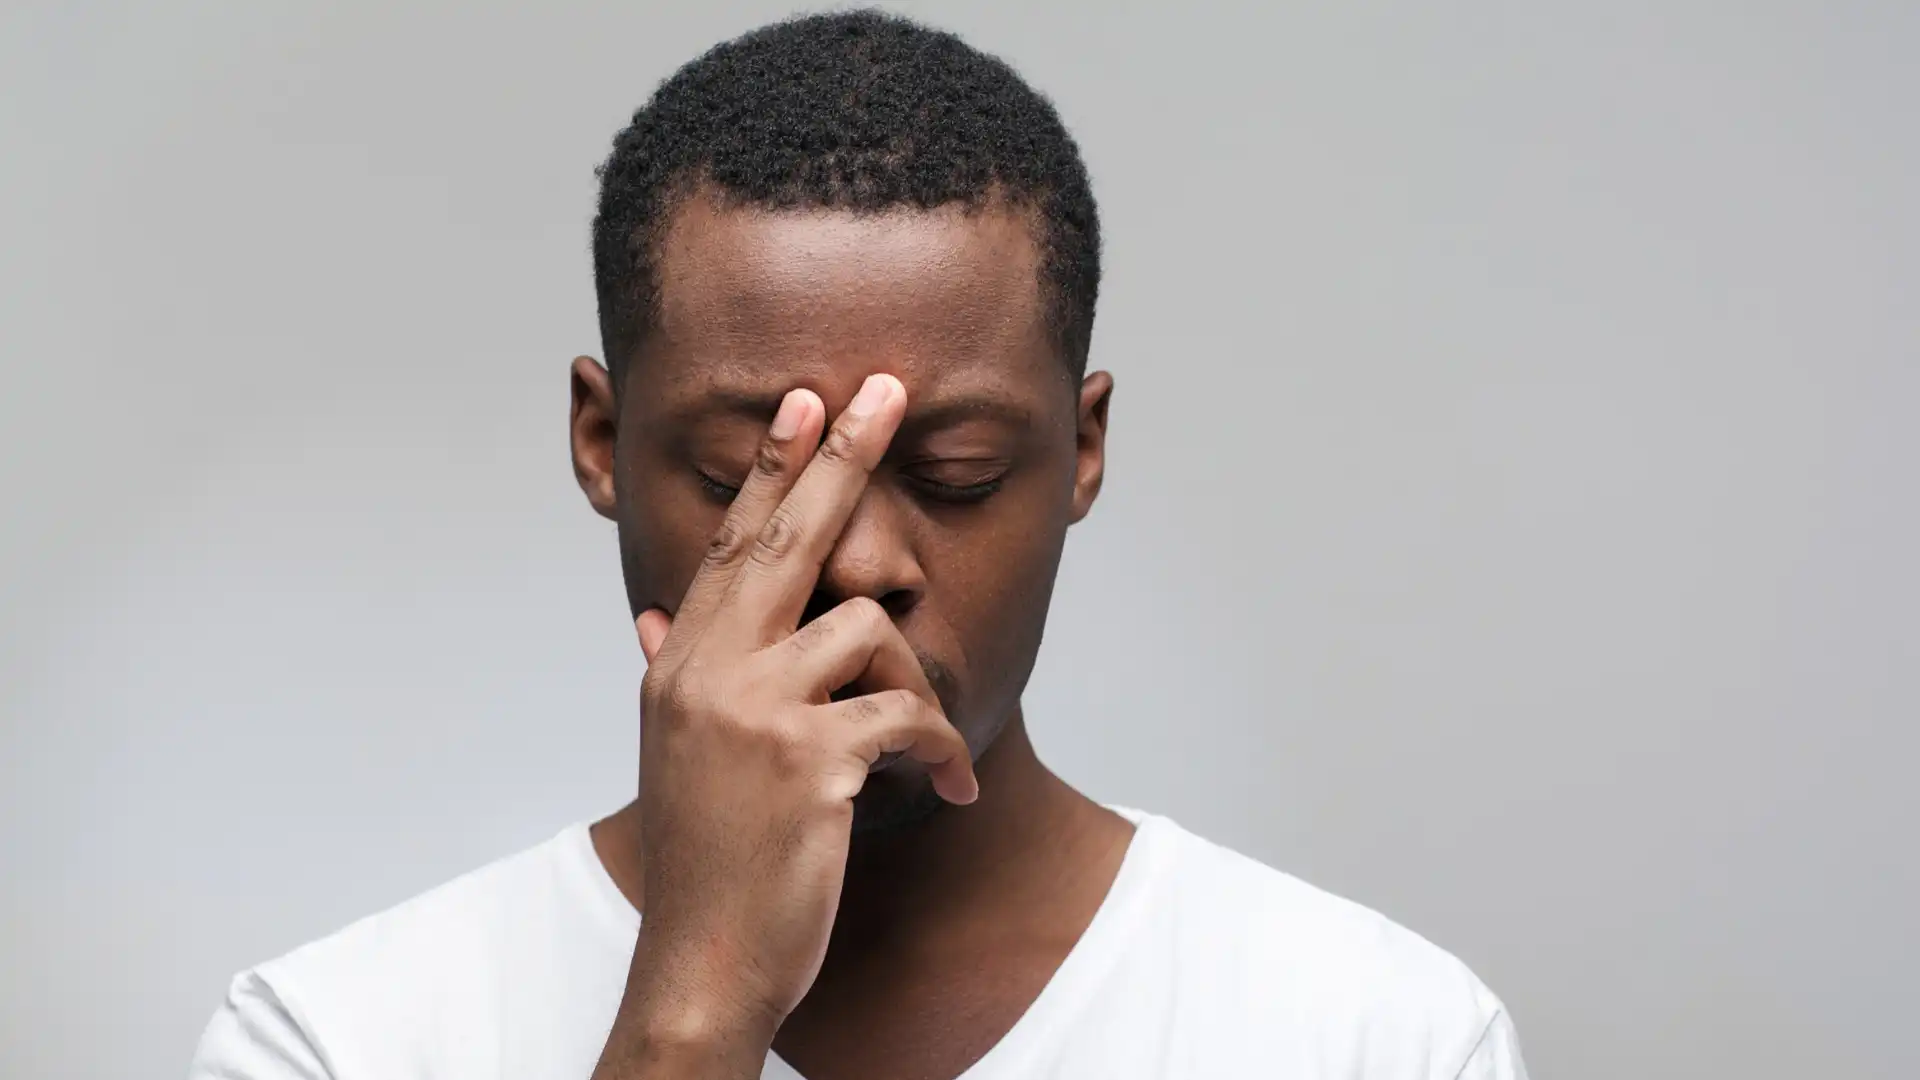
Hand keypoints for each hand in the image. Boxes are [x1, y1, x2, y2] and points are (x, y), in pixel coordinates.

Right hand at [613, 374, 978, 1063]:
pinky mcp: (807, 758)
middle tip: (884, 388)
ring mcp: (753, 710)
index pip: (732, 543)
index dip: (773, 468)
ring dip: (916, 691)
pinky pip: (905, 711)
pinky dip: (939, 749)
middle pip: (786, 537)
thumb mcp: (679, 754)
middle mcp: (706, 671)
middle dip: (841, 457)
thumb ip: (674, 674)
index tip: (807, 403)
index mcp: (680, 663)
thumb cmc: (710, 859)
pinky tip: (947, 790)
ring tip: (925, 755)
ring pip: (868, 630)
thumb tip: (653, 618)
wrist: (702, 965)